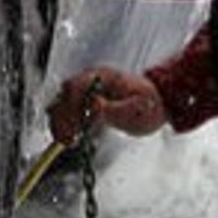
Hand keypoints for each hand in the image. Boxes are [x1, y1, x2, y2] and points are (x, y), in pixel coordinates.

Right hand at [49, 66, 165, 144]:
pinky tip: (70, 138)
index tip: (73, 127)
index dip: (69, 106)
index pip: (75, 86)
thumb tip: (94, 105)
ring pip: (61, 103)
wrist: (157, 104)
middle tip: (68, 139)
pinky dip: (64, 124)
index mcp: (103, 77)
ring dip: (60, 122)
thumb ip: (116, 108)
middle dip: (62, 118)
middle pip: (63, 95)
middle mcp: (90, 80)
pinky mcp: (85, 102)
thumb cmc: (150, 105)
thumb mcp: (138, 108)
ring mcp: (86, 90)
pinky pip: (67, 111)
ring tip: (68, 140)